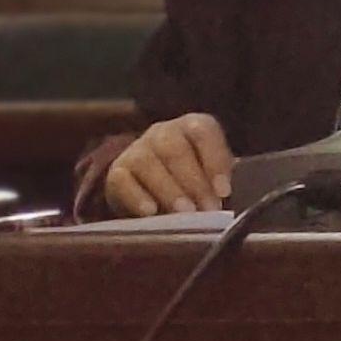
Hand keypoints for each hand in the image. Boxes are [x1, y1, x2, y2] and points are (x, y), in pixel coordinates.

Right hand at [104, 113, 233, 216]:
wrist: (153, 191)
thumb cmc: (191, 183)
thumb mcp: (210, 178)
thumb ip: (216, 185)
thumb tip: (220, 201)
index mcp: (192, 127)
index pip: (203, 132)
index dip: (215, 161)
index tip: (224, 192)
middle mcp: (163, 132)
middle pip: (175, 149)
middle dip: (194, 182)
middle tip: (206, 209)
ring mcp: (137, 149)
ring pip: (148, 163)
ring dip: (168, 190)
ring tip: (182, 214)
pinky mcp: (117, 171)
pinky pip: (122, 180)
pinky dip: (136, 197)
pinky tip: (150, 212)